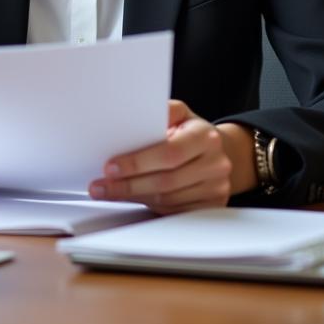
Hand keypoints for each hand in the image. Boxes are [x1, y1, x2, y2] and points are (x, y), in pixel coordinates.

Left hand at [88, 100, 237, 213]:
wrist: (222, 151)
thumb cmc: (192, 131)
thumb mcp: (181, 113)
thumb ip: (161, 112)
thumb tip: (133, 114)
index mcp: (205, 137)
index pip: (168, 153)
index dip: (137, 162)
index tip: (110, 167)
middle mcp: (215, 164)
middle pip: (166, 181)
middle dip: (129, 185)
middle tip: (101, 186)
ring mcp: (216, 188)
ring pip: (168, 200)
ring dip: (134, 197)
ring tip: (109, 192)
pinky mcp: (212, 206)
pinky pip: (175, 211)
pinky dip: (149, 206)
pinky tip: (131, 199)